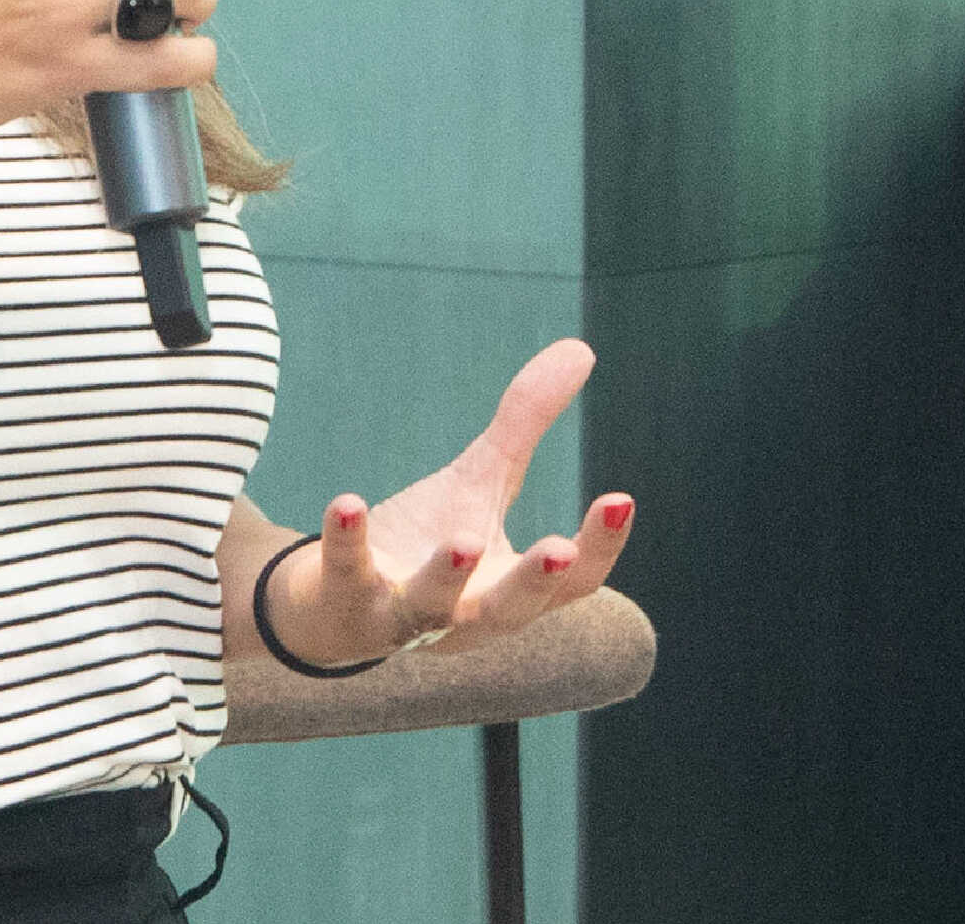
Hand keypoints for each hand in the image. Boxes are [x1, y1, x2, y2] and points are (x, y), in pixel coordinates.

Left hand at [279, 340, 631, 663]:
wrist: (344, 602)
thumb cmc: (431, 542)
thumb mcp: (482, 480)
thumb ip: (526, 424)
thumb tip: (581, 349)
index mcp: (513, 590)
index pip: (574, 584)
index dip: (601, 546)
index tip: (620, 499)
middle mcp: (468, 614)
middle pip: (511, 609)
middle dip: (534, 581)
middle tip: (559, 549)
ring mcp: (406, 615)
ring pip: (431, 605)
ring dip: (448, 574)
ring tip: (464, 542)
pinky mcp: (349, 601)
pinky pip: (348, 573)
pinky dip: (347, 542)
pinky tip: (347, 503)